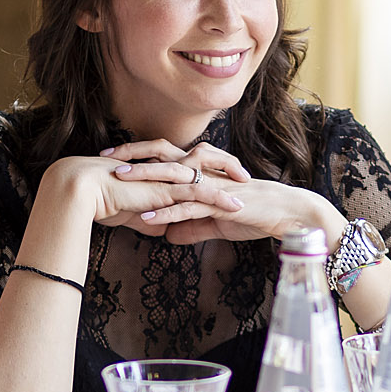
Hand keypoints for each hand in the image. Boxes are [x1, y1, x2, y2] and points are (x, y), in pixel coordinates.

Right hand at [40, 147, 243, 232]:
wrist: (84, 192)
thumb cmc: (99, 201)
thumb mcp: (131, 213)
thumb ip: (149, 219)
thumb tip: (162, 229)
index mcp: (155, 168)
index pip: (185, 162)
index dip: (205, 165)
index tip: (223, 173)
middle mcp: (163, 167)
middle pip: (202, 157)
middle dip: (225, 163)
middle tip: (243, 173)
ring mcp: (166, 176)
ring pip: (206, 173)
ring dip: (229, 181)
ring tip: (249, 189)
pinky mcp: (166, 189)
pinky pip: (199, 192)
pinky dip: (220, 199)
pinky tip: (235, 207)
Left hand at [100, 137, 341, 245]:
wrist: (286, 215)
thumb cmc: (254, 213)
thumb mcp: (215, 222)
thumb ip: (191, 226)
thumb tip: (168, 236)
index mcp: (201, 171)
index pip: (164, 156)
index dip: (139, 155)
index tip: (111, 159)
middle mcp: (205, 171)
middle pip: (163, 155)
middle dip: (133, 155)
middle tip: (104, 159)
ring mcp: (212, 185)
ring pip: (174, 175)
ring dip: (146, 177)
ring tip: (120, 180)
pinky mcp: (221, 202)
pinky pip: (189, 205)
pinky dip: (167, 210)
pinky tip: (147, 218)